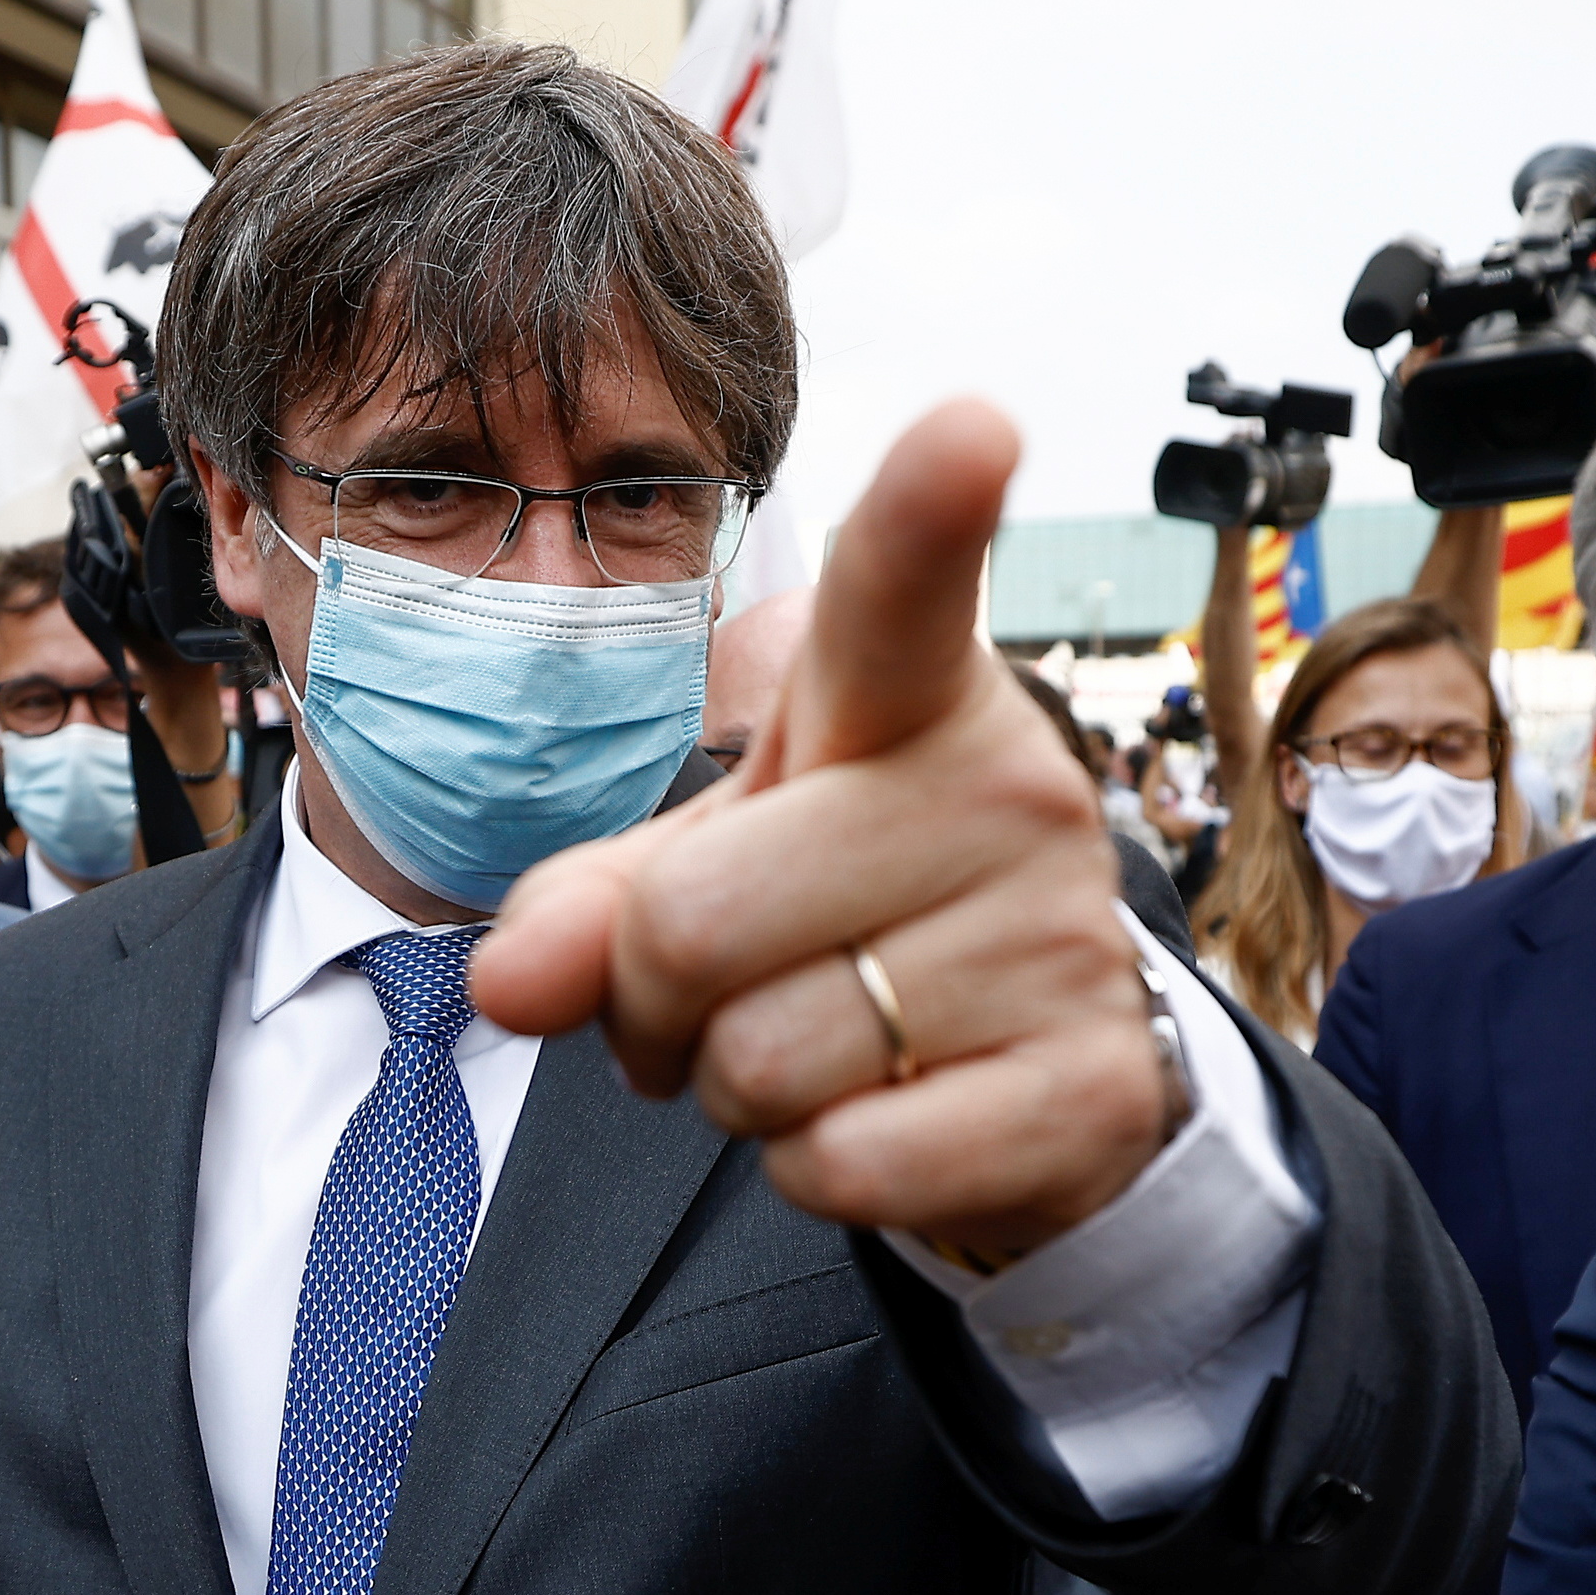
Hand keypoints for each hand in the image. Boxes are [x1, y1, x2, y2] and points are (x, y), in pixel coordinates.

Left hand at [473, 401, 1169, 1252]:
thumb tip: (505, 979)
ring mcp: (1065, 941)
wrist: (1026, 1072)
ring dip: (734, 1091)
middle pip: (690, 920)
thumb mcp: (707, 875)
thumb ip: (589, 902)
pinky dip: (813, 1168)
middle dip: (650, 1001)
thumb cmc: (838, 925)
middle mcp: (1011, 792)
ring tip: (810, 1051)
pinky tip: (879, 1119)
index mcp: (907, 699)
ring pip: (760, 1059)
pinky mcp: (1091, 1090)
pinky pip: (846, 1164)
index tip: (970, 426)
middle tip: (717, 1000)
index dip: (929, 508)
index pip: (901, 591)